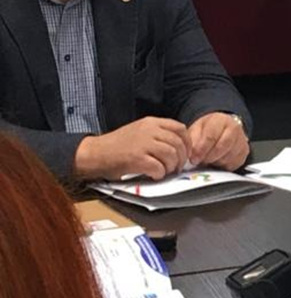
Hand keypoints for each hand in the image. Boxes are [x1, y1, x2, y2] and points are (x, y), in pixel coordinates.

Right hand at [73, 117, 188, 180]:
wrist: (95, 153)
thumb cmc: (118, 145)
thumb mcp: (140, 131)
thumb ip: (158, 134)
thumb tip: (180, 146)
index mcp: (151, 122)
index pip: (180, 128)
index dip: (187, 143)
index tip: (186, 153)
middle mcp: (149, 130)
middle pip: (178, 143)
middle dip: (181, 158)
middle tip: (176, 167)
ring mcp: (143, 143)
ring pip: (171, 155)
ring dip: (171, 167)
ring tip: (164, 171)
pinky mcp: (137, 158)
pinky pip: (159, 167)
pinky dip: (160, 174)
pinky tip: (154, 175)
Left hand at [186, 112, 248, 169]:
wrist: (223, 128)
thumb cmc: (209, 129)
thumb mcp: (197, 129)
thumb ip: (193, 141)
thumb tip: (192, 155)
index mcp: (221, 120)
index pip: (211, 137)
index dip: (201, 150)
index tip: (194, 159)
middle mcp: (234, 129)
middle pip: (221, 147)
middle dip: (208, 157)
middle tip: (200, 161)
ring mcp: (241, 141)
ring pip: (227, 157)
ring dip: (215, 162)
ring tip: (209, 158)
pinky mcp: (244, 152)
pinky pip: (233, 164)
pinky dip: (223, 166)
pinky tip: (218, 160)